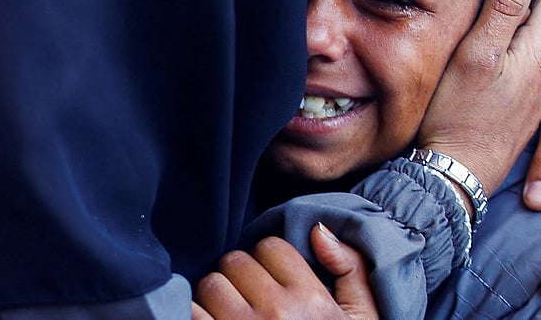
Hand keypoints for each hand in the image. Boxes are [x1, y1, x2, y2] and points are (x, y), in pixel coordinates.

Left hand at [193, 223, 377, 318]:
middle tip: (248, 300)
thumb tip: (319, 230)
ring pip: (208, 285)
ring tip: (229, 318)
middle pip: (234, 261)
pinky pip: (188, 314)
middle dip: (238, 278)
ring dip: (213, 299)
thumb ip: (352, 270)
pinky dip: (193, 318)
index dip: (268, 263)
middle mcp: (276, 314)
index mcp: (312, 301)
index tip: (270, 282)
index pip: (270, 247)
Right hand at [418, 0, 540, 195]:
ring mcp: (534, 97)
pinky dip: (520, 47)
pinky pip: (528, 69)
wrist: (457, 176)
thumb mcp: (476, 55)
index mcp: (535, 55)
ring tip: (509, 3)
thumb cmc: (458, 117)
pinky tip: (500, 52)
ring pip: (539, 46)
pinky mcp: (521, 114)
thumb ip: (502, 10)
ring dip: (530, 20)